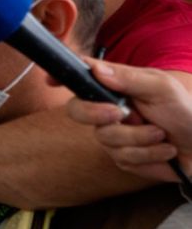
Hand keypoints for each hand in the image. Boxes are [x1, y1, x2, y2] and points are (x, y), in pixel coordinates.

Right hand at [66, 59, 191, 181]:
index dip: (61, 75)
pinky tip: (164, 151)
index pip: (81, 76)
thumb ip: (129, 78)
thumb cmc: (186, 112)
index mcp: (115, 86)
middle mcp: (107, 108)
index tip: (50, 80)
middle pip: (77, 110)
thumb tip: (97, 70)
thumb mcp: (162, 88)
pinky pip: (123, 158)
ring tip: (162, 135)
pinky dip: (148, 155)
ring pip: (105, 139)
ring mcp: (112, 134)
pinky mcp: (122, 158)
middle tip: (120, 114)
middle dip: (96, 114)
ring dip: (140, 138)